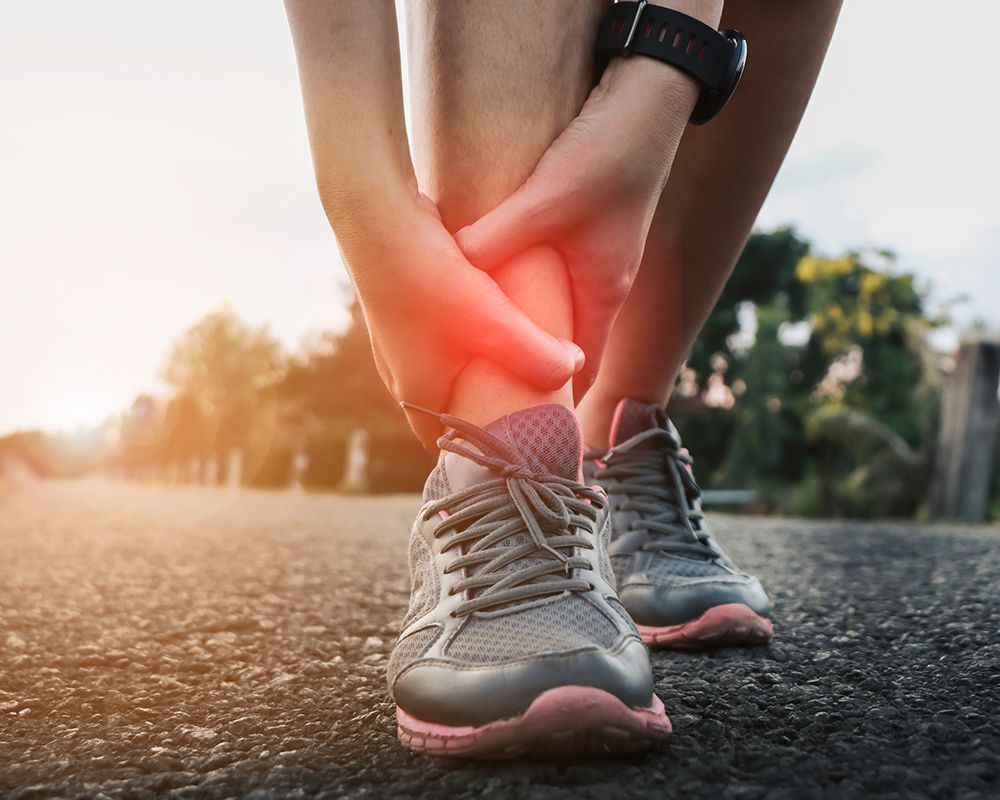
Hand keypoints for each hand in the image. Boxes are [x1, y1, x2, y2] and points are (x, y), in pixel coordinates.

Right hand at [337, 190, 583, 448]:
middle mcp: (402, 373)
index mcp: (418, 393)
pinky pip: (441, 339)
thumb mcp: (494, 322)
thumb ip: (538, 354)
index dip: (487, 449)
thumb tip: (574, 368)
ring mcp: (397, 341)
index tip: (520, 445)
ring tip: (520, 366)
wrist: (375, 220)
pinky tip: (495, 318)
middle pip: (452, 408)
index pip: (453, 444)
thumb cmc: (432, 279)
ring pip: (446, 371)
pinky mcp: (403, 309)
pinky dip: (467, 341)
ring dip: (478, 373)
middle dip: (488, 411)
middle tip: (530, 408)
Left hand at [455, 56, 699, 401]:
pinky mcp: (585, 228)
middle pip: (566, 345)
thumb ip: (499, 238)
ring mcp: (596, 255)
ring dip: (525, 327)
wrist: (648, 97)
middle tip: (480, 386)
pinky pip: (551, 277)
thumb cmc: (610, 153)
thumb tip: (452, 270)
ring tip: (477, 343)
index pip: (582, 371)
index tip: (514, 423)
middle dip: (530, 369)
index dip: (552, 402)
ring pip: (556, 310)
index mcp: (605, 291)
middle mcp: (604, 281)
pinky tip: (491, 282)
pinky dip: (525, 289)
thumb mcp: (549, 199)